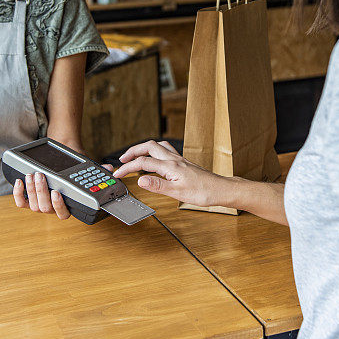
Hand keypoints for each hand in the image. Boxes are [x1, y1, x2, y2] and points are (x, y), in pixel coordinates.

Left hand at [14, 164, 115, 218]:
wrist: (60, 164)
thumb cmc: (72, 170)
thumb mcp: (85, 170)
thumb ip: (97, 170)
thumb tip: (110, 169)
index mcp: (67, 205)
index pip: (63, 213)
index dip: (58, 205)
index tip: (56, 192)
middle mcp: (52, 208)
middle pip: (45, 208)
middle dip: (41, 191)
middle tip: (40, 175)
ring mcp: (40, 205)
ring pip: (33, 205)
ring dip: (31, 189)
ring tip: (32, 174)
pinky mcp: (28, 200)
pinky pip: (21, 202)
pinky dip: (18, 193)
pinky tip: (20, 181)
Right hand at [112, 140, 233, 207]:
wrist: (220, 189)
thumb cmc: (203, 192)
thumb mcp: (177, 192)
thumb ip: (157, 185)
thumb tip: (140, 180)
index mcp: (170, 166)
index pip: (143, 163)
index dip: (127, 167)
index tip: (118, 173)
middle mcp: (174, 159)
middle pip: (148, 147)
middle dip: (133, 151)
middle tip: (122, 159)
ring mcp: (179, 159)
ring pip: (158, 146)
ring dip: (144, 148)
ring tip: (135, 156)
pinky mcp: (183, 162)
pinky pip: (166, 151)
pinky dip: (155, 151)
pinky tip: (155, 159)